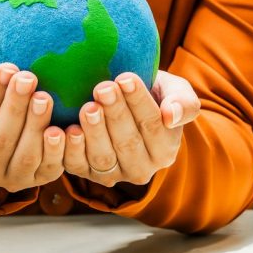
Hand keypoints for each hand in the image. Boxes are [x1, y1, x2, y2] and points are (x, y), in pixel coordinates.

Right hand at [0, 64, 65, 191]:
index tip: (7, 69)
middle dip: (16, 107)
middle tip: (28, 78)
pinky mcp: (36, 181)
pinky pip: (48, 169)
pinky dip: (56, 151)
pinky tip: (61, 128)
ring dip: (36, 125)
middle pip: (0, 141)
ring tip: (44, 97)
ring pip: (25, 156)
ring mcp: (10, 180)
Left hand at [63, 71, 199, 186]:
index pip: (153, 125)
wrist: (122, 102)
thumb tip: (171, 116)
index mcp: (165, 150)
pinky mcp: (86, 174)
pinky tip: (69, 130)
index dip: (139, 102)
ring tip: (88, 106)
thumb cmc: (152, 94)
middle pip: (128, 142)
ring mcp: (114, 174)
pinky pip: (78, 166)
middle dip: (115, 114)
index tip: (126, 78)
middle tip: (103, 88)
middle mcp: (142, 169)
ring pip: (103, 156)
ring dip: (95, 131)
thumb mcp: (175, 91)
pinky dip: (72, 149)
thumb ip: (183, 102)